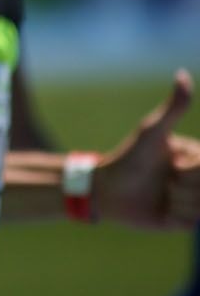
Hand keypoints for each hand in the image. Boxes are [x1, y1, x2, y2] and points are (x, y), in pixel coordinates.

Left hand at [95, 71, 192, 228]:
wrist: (106, 189)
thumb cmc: (129, 156)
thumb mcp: (152, 132)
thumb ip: (173, 107)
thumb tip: (181, 73)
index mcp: (199, 158)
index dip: (192, 170)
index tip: (174, 166)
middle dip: (184, 186)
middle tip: (165, 179)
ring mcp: (195, 200)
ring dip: (178, 201)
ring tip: (162, 192)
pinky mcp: (186, 221)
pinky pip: (192, 222)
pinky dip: (174, 216)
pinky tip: (161, 208)